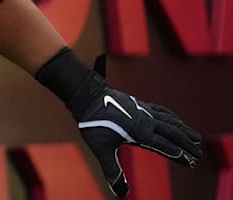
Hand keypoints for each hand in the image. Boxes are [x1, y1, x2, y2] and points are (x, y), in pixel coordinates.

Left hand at [70, 58, 202, 195]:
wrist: (87, 96)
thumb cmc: (93, 123)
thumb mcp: (101, 149)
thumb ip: (113, 170)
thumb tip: (120, 193)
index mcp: (140, 133)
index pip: (165, 147)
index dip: (179, 155)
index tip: (191, 162)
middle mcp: (146, 121)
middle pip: (172, 133)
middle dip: (186, 144)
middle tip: (199, 154)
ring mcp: (143, 111)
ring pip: (169, 121)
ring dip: (183, 129)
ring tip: (196, 137)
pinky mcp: (138, 104)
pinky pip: (161, 111)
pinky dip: (172, 117)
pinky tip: (175, 119)